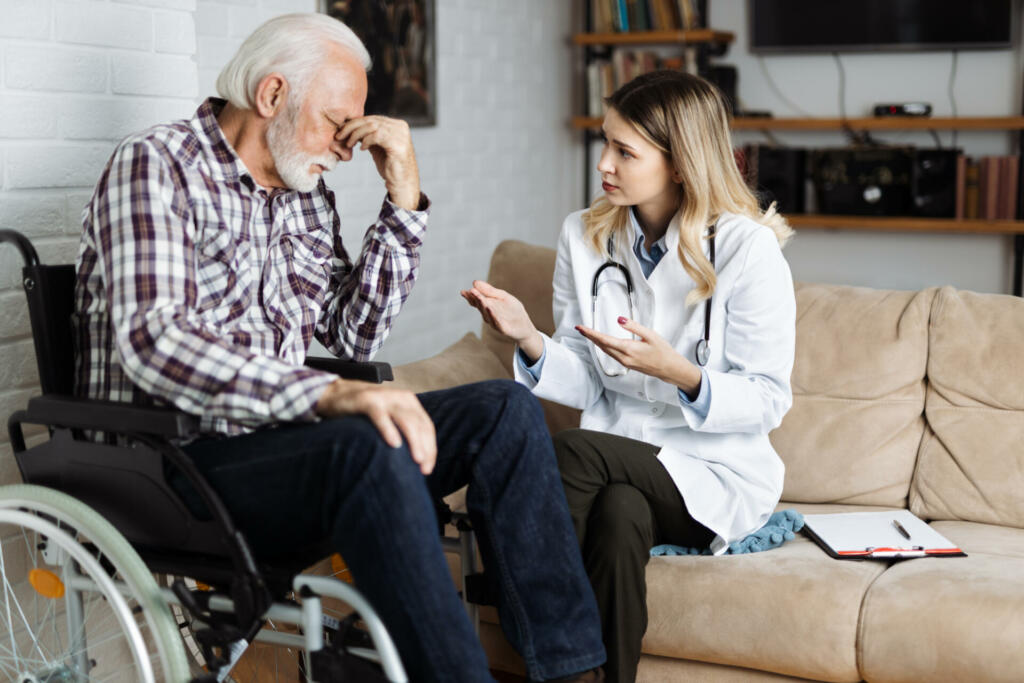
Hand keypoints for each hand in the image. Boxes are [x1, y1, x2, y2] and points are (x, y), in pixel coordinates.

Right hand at [315, 379, 435, 474]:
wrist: (334, 394)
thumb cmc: (364, 412)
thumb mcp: (388, 418)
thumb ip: (402, 431)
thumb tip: (417, 461)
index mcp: (409, 402)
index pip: (427, 427)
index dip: (431, 448)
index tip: (428, 468)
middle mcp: (400, 398)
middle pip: (420, 424)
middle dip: (426, 447)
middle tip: (424, 469)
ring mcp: (384, 398)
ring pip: (406, 420)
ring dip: (414, 441)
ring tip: (417, 459)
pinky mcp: (367, 400)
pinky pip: (380, 416)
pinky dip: (389, 429)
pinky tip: (394, 443)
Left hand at [336, 115, 419, 209]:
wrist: (402, 183)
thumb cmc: (390, 166)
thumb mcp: (377, 147)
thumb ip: (369, 135)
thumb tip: (352, 126)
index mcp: (397, 125)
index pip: (372, 118)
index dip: (355, 123)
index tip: (341, 131)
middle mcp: (400, 127)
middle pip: (371, 120)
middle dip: (352, 127)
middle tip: (340, 136)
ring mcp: (401, 135)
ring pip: (372, 126)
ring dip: (356, 134)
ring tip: (349, 143)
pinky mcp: (398, 144)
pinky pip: (377, 136)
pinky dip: (366, 141)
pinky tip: (362, 148)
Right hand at [460, 280, 542, 360]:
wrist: (525, 327)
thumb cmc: (514, 311)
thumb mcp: (503, 297)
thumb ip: (490, 291)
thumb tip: (474, 282)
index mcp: (488, 306)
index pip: (476, 301)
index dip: (470, 297)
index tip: (463, 291)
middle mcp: (488, 315)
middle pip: (481, 306)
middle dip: (476, 299)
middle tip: (471, 291)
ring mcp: (495, 322)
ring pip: (487, 314)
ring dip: (483, 306)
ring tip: (479, 297)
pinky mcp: (503, 329)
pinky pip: (497, 322)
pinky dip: (493, 315)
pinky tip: (489, 308)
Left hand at [575, 317, 700, 394]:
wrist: (669, 368)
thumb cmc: (663, 351)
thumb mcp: (650, 335)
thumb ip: (633, 326)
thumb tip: (619, 320)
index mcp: (628, 349)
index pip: (604, 340)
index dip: (591, 333)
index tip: (581, 328)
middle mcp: (624, 358)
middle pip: (602, 346)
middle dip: (590, 336)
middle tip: (579, 328)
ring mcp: (624, 363)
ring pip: (605, 351)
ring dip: (595, 341)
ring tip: (587, 333)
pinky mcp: (627, 364)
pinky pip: (611, 354)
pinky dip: (604, 346)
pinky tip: (602, 342)